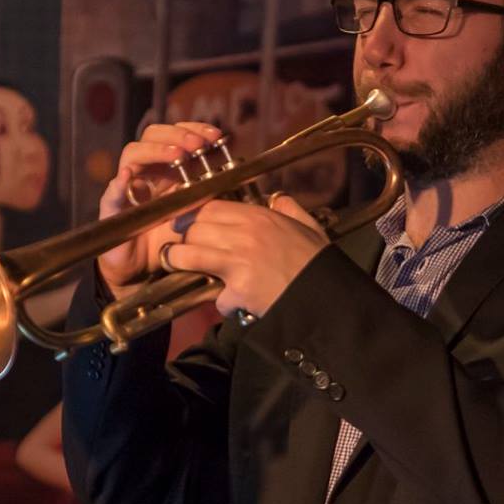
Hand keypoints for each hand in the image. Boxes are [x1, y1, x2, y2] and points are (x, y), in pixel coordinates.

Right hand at [96, 120, 222, 295]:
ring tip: (176, 156)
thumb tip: (234, 169)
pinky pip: (111, 194)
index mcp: (164, 168)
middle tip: (197, 144)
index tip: (215, 135)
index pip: (174, 135)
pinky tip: (128, 177)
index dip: (193, 130)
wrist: (141, 268)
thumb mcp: (194, 211)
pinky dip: (118, 185)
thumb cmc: (167, 238)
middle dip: (176, 135)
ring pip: (131, 155)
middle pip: (151, 136)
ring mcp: (126, 187)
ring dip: (155, 151)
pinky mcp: (112, 210)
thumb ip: (207, 191)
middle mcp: (144, 171)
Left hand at [163, 193, 328, 319]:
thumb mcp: (309, 227)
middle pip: (194, 229)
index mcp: (260, 217)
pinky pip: (217, 296)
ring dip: (179, 261)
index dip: (193, 216)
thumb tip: (279, 198)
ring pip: (190, 255)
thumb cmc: (319, 263)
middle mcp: (245, 235)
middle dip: (183, 239)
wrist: (329, 298)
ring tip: (174, 265)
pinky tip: (236, 304)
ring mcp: (239, 263)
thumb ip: (291, 209)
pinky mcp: (239, 291)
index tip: (186, 225)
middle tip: (181, 247)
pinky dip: (225, 303)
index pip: (210, 207)